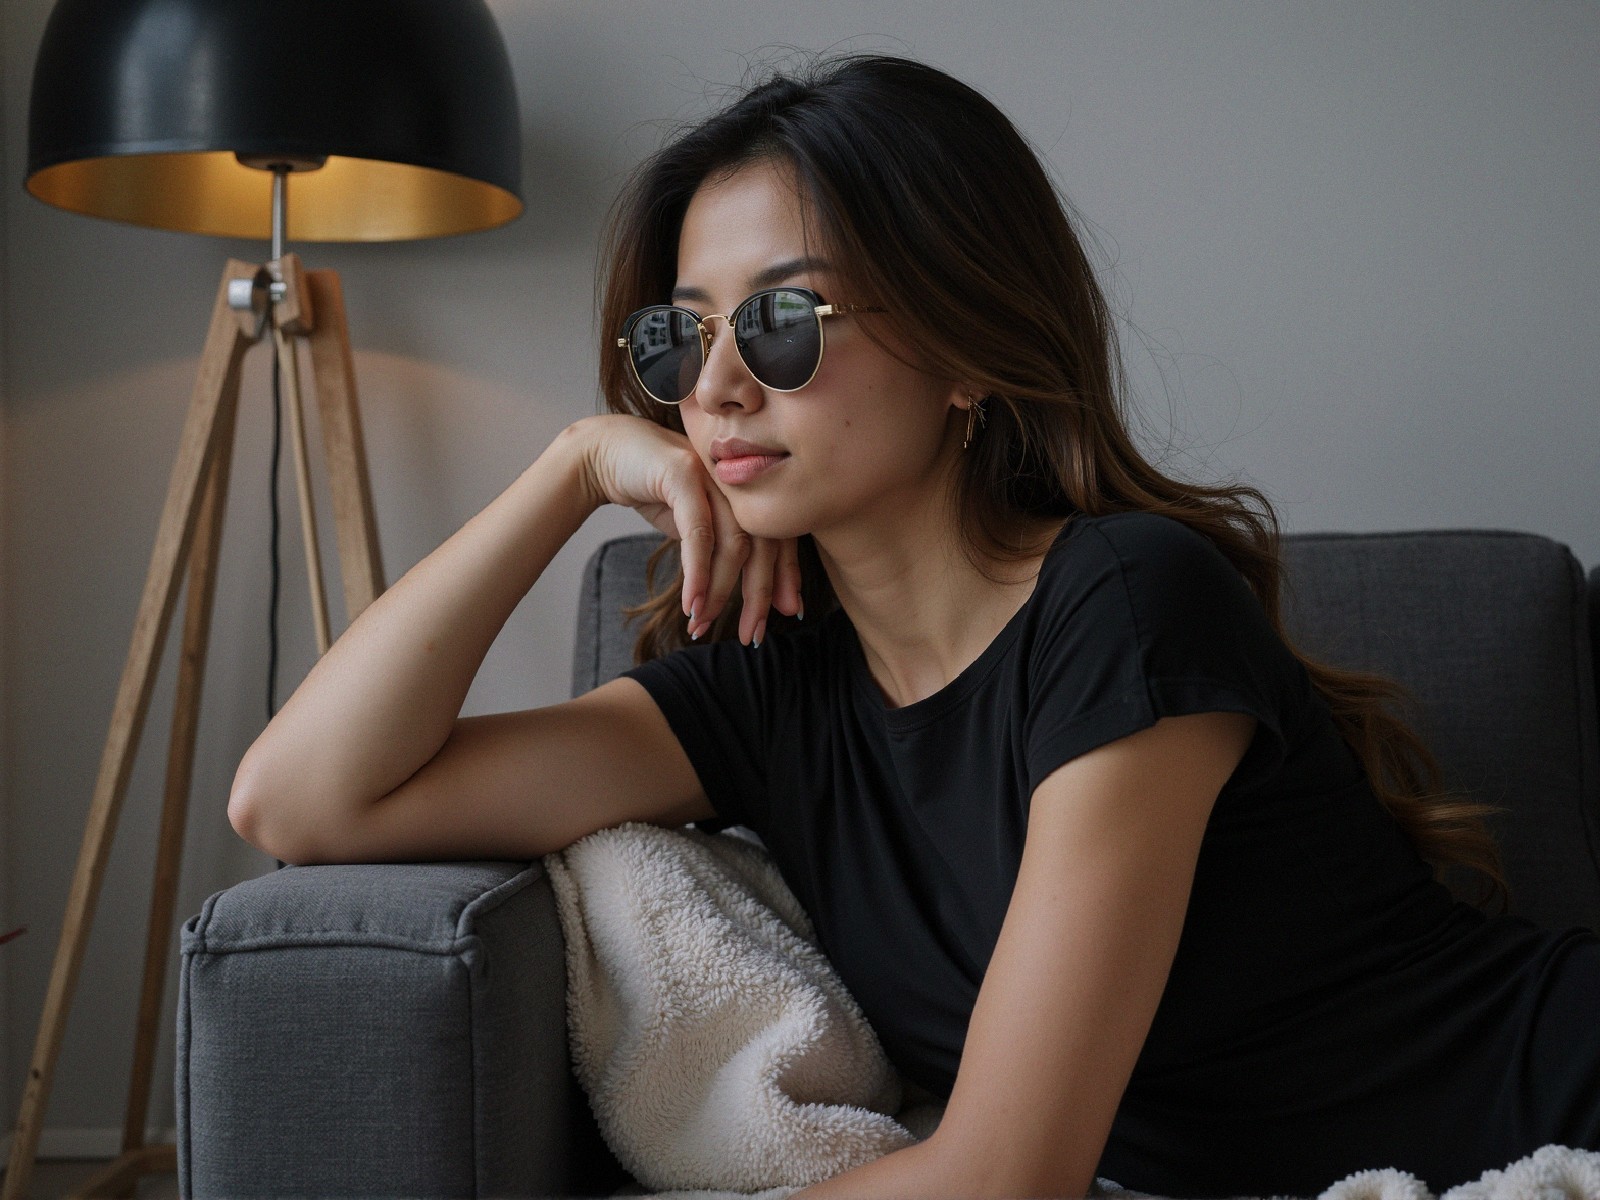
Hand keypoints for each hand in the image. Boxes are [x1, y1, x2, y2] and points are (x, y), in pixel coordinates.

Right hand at [571, 415, 801, 643]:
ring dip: (720, 592)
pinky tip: (692, 603)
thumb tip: (745, 588)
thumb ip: (721, 544)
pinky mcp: (683, 474)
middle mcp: (739, 478)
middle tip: (753, 635)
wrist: (605, 452)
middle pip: (764, 543)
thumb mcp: (694, 521)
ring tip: (703, 624)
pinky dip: (698, 574)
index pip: (780, 535)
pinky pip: (698, 534)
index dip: (787, 575)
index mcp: (749, 488)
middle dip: (760, 595)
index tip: (791, 611)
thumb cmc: (653, 488)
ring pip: (733, 543)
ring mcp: (714, 473)